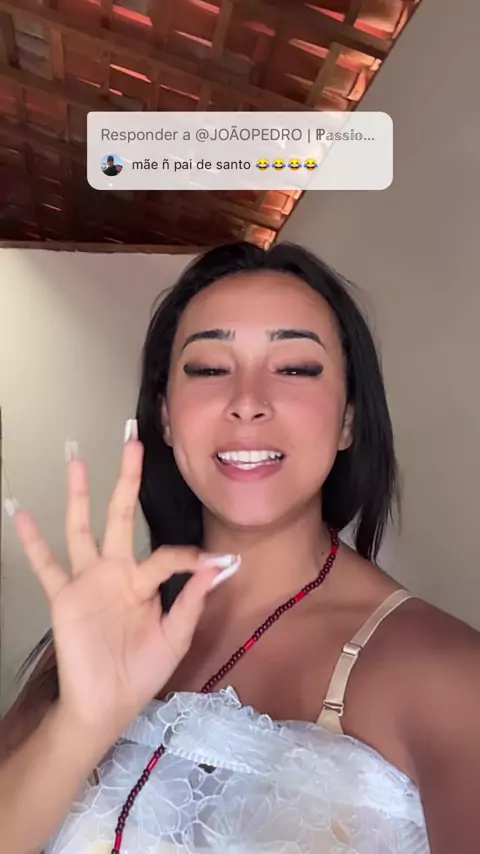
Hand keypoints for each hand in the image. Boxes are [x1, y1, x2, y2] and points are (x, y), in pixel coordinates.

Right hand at [9, 421, 239, 743]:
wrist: (106, 706)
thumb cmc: (141, 672)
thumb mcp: (176, 637)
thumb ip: (193, 600)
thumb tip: (218, 564)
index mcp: (145, 581)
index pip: (167, 554)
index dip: (189, 558)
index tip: (210, 562)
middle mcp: (116, 571)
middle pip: (120, 514)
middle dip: (126, 479)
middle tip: (131, 441)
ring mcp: (88, 580)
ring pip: (81, 528)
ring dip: (79, 494)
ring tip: (76, 459)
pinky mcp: (64, 595)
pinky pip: (45, 563)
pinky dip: (31, 539)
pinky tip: (19, 511)